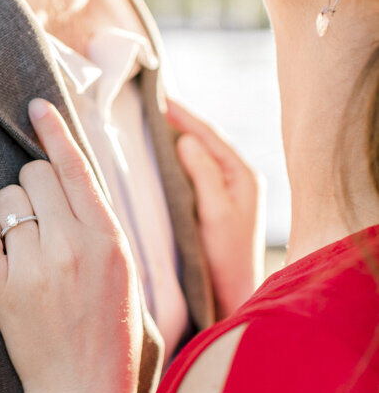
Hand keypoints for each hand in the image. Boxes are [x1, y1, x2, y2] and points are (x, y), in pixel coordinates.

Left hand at [0, 99, 142, 392]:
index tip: (36, 104)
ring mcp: (34, 267)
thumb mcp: (125, 271)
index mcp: (110, 239)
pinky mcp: (2, 288)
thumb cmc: (109, 333)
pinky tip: (3, 261)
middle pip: (33, 174)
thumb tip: (70, 177)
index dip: (54, 130)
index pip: (76, 167)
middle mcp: (73, 246)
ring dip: (11, 215)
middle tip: (40, 218)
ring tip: (27, 250)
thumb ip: (100, 224)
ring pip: (5, 200)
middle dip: (32, 185)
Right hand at [167, 99, 265, 317]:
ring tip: (152, 122)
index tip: (159, 96)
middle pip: (205, 141)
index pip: (209, 135)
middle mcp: (239, 179)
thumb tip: (186, 140)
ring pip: (200, 156)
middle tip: (150, 102)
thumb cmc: (226, 259)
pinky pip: (196, 172)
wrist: (233, 295)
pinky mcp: (218, 205)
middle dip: (180, 121)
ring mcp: (229, 192)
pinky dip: (179, 160)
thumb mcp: (214, 213)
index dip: (184, 115)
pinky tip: (162, 157)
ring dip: (178, 139)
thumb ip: (204, 174)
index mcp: (243, 176)